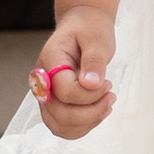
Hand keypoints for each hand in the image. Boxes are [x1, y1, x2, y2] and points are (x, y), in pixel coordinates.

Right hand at [32, 6, 114, 136]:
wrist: (81, 26)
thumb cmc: (89, 30)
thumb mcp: (97, 39)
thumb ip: (94, 60)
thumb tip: (91, 84)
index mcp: (50, 62)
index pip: (64, 91)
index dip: (90, 95)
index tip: (108, 83)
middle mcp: (42, 82)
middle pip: (59, 114)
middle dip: (91, 112)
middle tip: (111, 96)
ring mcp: (46, 96)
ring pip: (59, 126)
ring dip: (87, 122)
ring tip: (106, 105)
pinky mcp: (54, 104)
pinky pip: (62, 127)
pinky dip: (82, 126)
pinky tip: (98, 111)